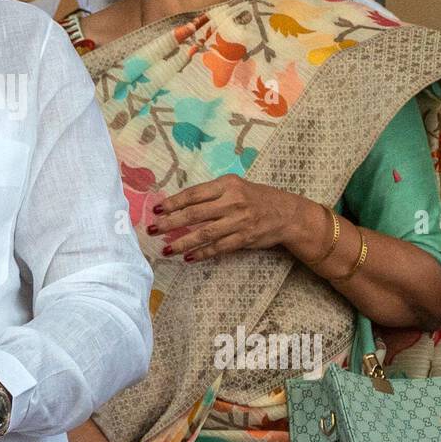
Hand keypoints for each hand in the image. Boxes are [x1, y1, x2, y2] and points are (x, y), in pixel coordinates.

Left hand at [146, 173, 315, 261]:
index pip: (194, 194)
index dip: (173, 202)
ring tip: (166, 249)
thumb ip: (211, 194)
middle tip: (152, 230)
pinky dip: (202, 253)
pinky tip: (188, 257)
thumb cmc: (256, 198)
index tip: (157, 209)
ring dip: (182, 242)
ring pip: (204, 234)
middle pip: (194, 214)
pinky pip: (219, 248)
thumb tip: (179, 205)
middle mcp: (232, 201)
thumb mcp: (235, 187)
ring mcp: (239, 221)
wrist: (288, 213)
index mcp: (227, 184)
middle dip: (170, 223)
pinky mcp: (245, 239)